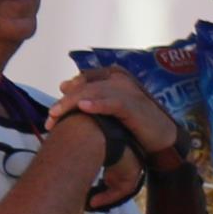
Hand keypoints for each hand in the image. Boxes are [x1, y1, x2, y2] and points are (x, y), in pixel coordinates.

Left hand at [51, 65, 182, 167]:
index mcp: (113, 76)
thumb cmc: (133, 122)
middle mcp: (120, 80)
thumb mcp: (109, 106)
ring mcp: (128, 91)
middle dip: (65, 101)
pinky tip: (83, 107)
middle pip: (85, 86)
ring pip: (94, 92)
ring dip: (72, 103)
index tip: (54, 110)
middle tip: (51, 117)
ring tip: (57, 114)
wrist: (161, 137)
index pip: (84, 79)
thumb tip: (63, 85)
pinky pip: (112, 103)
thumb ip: (89, 95)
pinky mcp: (135, 105)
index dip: (68, 91)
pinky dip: (97, 104)